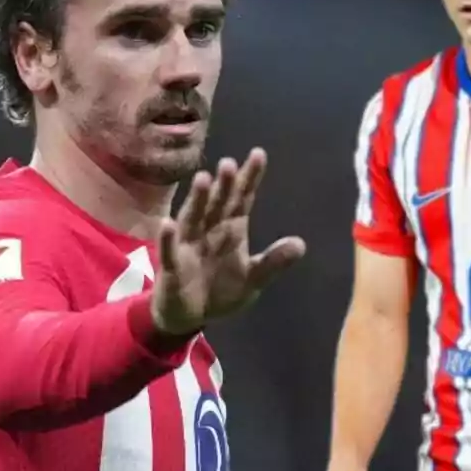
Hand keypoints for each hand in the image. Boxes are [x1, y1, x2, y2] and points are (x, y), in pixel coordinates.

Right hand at [152, 148, 305, 334]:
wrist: (189, 316)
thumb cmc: (220, 289)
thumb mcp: (253, 279)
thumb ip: (273, 262)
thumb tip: (301, 244)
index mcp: (231, 229)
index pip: (242, 198)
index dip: (249, 178)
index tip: (258, 154)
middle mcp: (209, 229)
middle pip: (218, 203)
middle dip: (224, 185)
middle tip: (230, 163)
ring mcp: (188, 245)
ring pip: (193, 218)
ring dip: (197, 200)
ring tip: (203, 179)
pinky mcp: (172, 266)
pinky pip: (170, 250)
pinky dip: (168, 237)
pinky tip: (168, 223)